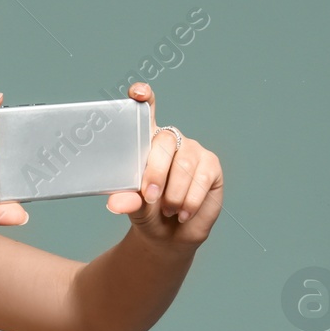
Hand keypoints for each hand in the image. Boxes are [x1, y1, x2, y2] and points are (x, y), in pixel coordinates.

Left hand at [105, 82, 222, 249]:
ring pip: (184, 164)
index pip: (146, 111)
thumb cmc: (148, 213)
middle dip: (156, 172)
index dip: (143, 97)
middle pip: (165, 141)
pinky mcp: (212, 165)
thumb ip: (128, 200)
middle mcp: (171, 140)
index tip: (138, 94)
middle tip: (150, 197)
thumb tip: (117, 203)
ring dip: (173, 193)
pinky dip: (190, 201)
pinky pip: (202, 178)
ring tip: (168, 210)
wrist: (170, 236)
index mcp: (146, 141)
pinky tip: (183, 213)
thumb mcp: (134, 207)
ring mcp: (193, 150)